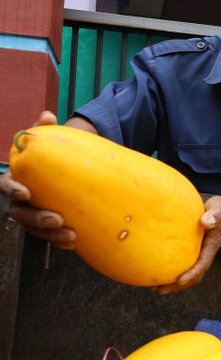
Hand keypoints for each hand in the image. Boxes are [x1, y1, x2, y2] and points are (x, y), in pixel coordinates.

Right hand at [0, 111, 75, 248]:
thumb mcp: (49, 141)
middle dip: (37, 218)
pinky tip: (74, 243)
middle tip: (57, 219)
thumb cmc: (53, 154)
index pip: (6, 185)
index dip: (13, 189)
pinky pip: (50, 237)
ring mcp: (33, 214)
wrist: (66, 170)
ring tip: (71, 235)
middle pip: (21, 213)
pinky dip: (60, 241)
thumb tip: (47, 116)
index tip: (27, 193)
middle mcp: (21, 200)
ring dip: (51, 234)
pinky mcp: (48, 226)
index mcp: (16, 178)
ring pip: (35, 229)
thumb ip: (45, 130)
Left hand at [155, 196, 220, 294]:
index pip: (202, 265)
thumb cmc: (219, 210)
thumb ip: (214, 216)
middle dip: (179, 285)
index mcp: (211, 246)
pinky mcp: (192, 251)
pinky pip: (182, 265)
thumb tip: (205, 221)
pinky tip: (156, 271)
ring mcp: (199, 254)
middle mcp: (205, 254)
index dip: (192, 275)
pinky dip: (171, 271)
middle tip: (161, 290)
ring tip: (155, 287)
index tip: (180, 281)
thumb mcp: (218, 209)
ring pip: (187, 274)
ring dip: (173, 283)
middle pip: (194, 276)